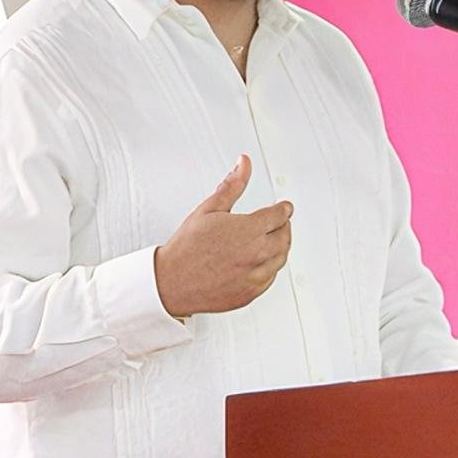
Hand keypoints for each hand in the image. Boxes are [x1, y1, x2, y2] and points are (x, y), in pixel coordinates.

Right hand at [154, 154, 292, 317]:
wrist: (172, 281)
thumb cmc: (187, 247)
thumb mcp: (209, 208)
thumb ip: (232, 185)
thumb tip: (243, 164)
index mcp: (249, 230)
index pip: (280, 215)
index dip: (284, 208)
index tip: (285, 207)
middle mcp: (257, 254)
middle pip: (285, 236)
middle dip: (284, 226)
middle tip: (280, 222)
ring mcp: (255, 275)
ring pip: (280, 258)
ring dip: (280, 246)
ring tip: (271, 240)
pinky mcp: (251, 292)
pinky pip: (270, 277)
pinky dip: (270, 267)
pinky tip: (260, 261)